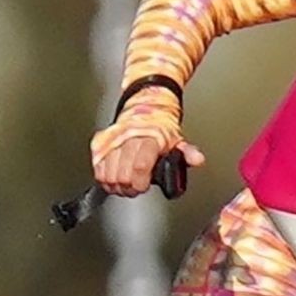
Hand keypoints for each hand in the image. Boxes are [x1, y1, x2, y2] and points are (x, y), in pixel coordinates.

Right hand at [91, 118, 205, 196]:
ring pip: (108, 174)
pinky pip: (97, 168)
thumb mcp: (177, 140)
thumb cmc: (160, 130)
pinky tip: (115, 177)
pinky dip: (104, 177)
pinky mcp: (101, 143)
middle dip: (130, 187)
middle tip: (136, 186)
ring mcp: (113, 141)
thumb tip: (197, 159)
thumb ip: (187, 153)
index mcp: (149, 138)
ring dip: (117, 185)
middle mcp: (128, 138)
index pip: (140, 165)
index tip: (143, 186)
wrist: (143, 108)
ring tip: (126, 183)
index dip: (140, 181)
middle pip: (122, 174)